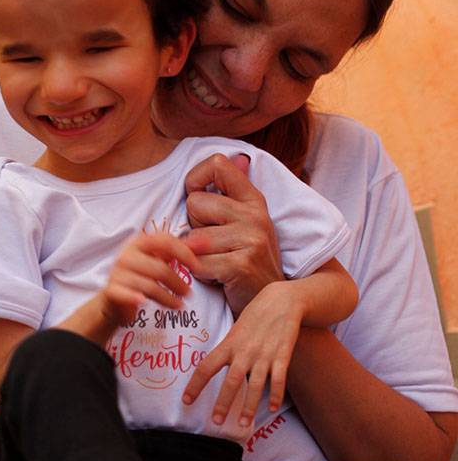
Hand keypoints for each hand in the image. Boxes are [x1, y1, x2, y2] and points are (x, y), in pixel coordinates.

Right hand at [99, 233, 200, 328]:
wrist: (114, 299)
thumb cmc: (141, 276)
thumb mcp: (160, 260)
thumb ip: (182, 251)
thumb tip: (206, 243)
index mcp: (140, 242)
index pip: (165, 241)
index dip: (184, 253)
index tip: (196, 266)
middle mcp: (127, 254)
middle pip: (159, 267)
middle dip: (177, 282)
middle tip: (188, 293)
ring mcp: (118, 272)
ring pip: (149, 285)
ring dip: (168, 297)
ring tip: (179, 305)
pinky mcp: (113, 290)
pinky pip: (130, 294)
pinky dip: (140, 299)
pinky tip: (146, 303)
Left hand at [182, 283, 302, 425]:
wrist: (283, 300)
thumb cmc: (255, 316)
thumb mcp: (235, 329)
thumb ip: (226, 348)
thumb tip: (212, 365)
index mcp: (229, 344)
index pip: (206, 366)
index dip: (195, 385)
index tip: (186, 401)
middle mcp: (245, 351)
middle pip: (231, 381)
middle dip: (223, 403)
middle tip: (216, 422)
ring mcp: (264, 354)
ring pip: (255, 385)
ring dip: (249, 406)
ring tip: (242, 423)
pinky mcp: (283, 354)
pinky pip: (279, 379)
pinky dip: (276, 394)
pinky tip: (274, 408)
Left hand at [184, 154, 283, 316]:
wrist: (269, 303)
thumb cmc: (248, 262)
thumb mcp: (246, 225)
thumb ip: (235, 194)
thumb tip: (238, 157)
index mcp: (254, 199)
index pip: (218, 164)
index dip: (196, 178)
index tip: (198, 201)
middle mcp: (255, 214)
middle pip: (195, 203)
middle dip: (194, 227)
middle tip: (214, 245)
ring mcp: (251, 239)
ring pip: (192, 236)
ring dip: (196, 255)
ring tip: (217, 262)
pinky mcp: (242, 264)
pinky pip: (198, 263)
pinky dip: (201, 274)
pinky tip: (218, 278)